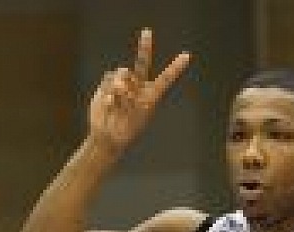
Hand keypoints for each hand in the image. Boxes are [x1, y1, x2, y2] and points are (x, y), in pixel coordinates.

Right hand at [88, 29, 191, 151]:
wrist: (107, 137)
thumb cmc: (125, 131)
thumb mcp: (133, 118)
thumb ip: (131, 99)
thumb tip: (121, 82)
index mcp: (151, 96)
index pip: (165, 79)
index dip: (175, 67)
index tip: (187, 55)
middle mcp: (138, 87)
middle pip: (142, 63)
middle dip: (145, 47)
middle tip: (147, 32)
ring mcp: (122, 84)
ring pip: (122, 74)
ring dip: (120, 87)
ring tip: (119, 103)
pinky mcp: (107, 85)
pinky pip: (108, 80)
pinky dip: (109, 92)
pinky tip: (109, 104)